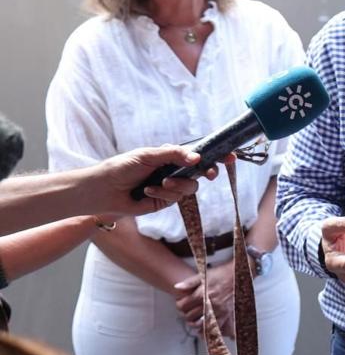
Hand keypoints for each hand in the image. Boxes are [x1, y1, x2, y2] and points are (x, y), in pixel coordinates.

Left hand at [93, 145, 220, 216]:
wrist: (103, 190)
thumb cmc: (122, 166)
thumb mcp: (149, 154)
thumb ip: (174, 154)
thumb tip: (198, 158)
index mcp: (172, 156)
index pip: (199, 154)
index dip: (216, 155)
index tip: (230, 157)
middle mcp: (175, 171)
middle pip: (202, 171)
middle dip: (208, 172)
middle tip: (208, 174)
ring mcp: (172, 186)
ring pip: (191, 186)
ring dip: (177, 184)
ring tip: (160, 182)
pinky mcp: (165, 201)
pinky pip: (176, 197)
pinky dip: (164, 193)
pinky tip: (148, 191)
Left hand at [174, 261, 235, 334]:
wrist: (238, 274)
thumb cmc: (221, 273)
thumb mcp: (204, 275)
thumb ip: (190, 282)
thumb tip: (177, 287)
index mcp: (202, 293)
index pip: (184, 305)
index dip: (179, 305)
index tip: (180, 303)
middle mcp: (209, 303)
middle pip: (190, 315)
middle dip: (185, 313)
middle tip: (186, 310)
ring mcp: (218, 309)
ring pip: (200, 323)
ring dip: (194, 322)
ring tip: (192, 319)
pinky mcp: (225, 313)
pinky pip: (214, 326)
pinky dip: (207, 329)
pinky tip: (203, 326)